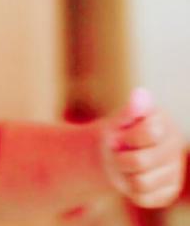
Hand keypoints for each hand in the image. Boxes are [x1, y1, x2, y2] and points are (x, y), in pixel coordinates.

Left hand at [101, 88, 185, 207]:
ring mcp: (174, 171)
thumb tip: (141, 94)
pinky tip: (130, 177)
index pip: (150, 132)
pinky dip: (129, 189)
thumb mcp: (119, 120)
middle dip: (121, 158)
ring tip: (122, 164)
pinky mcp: (168, 191)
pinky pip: (143, 198)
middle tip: (115, 152)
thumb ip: (130, 111)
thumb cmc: (118, 131)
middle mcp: (175, 148)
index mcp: (165, 125)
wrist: (116, 151)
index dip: (127, 137)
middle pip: (142, 161)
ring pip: (141, 183)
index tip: (118, 135)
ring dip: (123, 174)